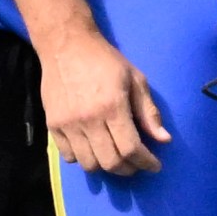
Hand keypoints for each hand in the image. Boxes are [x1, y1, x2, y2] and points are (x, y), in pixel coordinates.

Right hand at [41, 22, 169, 175]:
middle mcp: (88, 120)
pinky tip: (94, 149)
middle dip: (129, 169)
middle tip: (137, 164)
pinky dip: (83, 159)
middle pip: (110, 162)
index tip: (155, 165)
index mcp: (112, 107)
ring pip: (88, 164)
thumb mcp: (136, 79)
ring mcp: (67, 124)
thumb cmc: (105, 60)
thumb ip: (149, 112)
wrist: (66, 46)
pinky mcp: (52, 125)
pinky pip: (68, 156)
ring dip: (106, 167)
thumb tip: (164, 140)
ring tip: (116, 158)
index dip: (145, 162)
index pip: (130, 148)